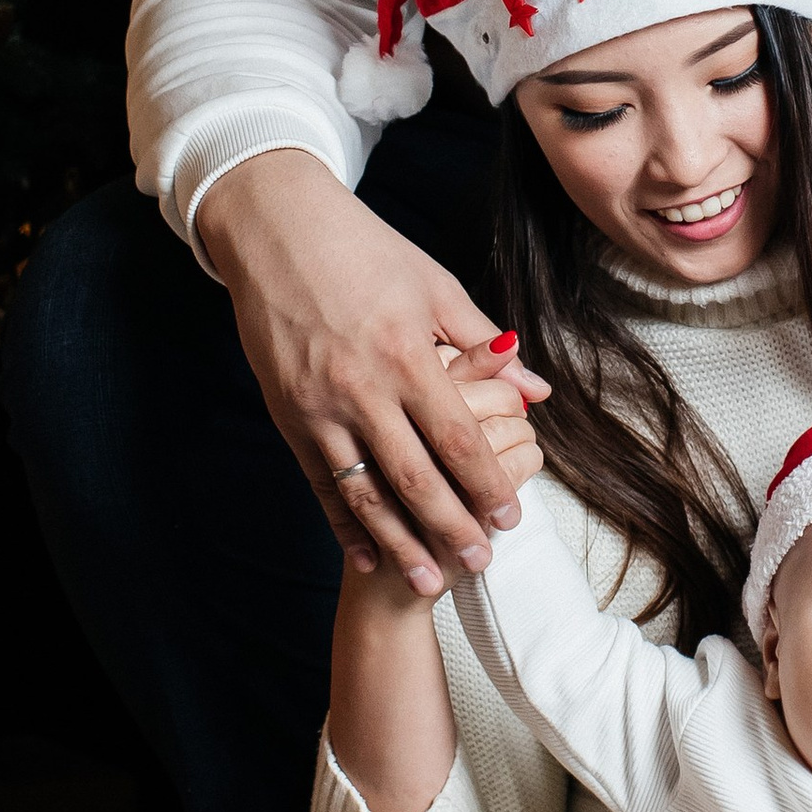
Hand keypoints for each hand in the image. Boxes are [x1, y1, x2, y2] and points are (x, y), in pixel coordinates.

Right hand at [193, 150, 551, 592]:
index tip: (511, 516)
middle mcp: (362, 387)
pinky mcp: (289, 416)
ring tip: (430, 581)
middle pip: (416, 477)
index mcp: (406, 353)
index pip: (458, 437)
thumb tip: (536, 388)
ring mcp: (320, 406)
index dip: (486, 483)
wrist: (275, 230)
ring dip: (401, 542)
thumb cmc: (364, 250)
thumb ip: (482, 342)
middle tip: (481, 562)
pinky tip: (368, 554)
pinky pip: (321, 484)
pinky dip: (344, 525)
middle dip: (453, 527)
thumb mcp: (433, 286)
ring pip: (367, 493)